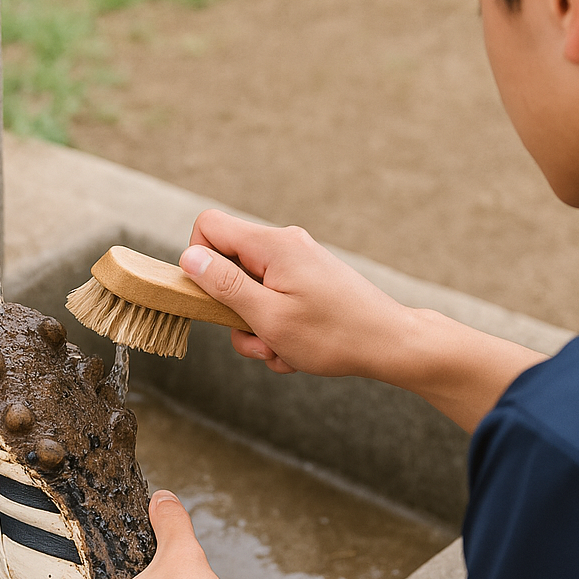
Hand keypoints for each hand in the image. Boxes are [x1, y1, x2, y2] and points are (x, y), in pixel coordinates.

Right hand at [179, 209, 413, 378]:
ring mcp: (299, 263)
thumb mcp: (268, 316)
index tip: (213, 299)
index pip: (209, 227)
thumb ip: (225, 286)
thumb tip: (188, 258)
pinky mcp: (309, 281)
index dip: (198, 261)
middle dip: (234, 311)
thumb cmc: (333, 334)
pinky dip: (278, 330)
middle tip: (259, 338)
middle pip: (228, 267)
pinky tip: (298, 352)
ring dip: (257, 330)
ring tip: (283, 351)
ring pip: (251, 293)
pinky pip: (275, 302)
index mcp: (272, 245)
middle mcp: (285, 245)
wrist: (389, 343)